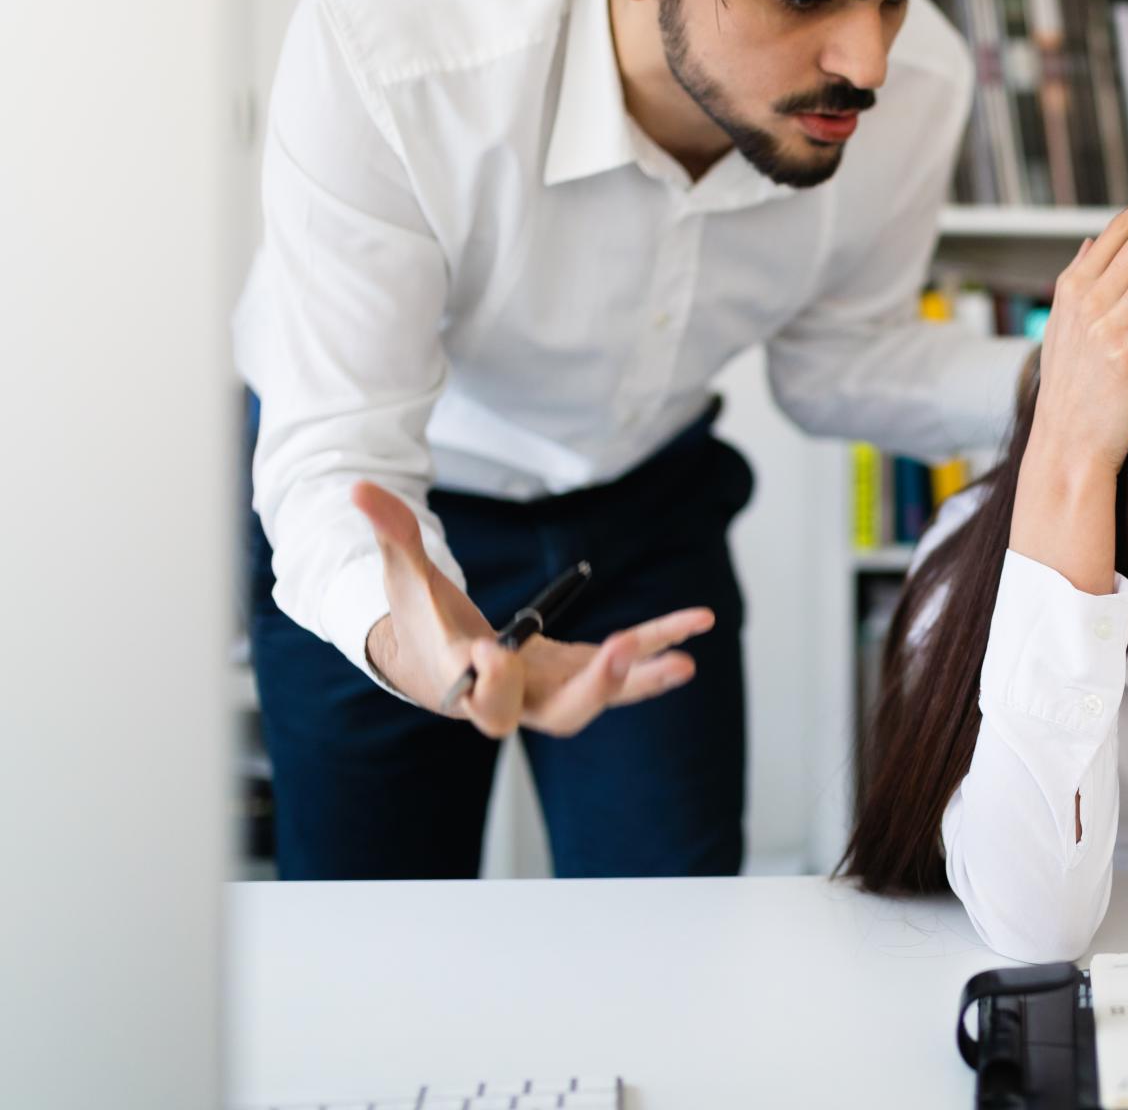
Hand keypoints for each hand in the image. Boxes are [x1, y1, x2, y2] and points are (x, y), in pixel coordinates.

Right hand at [353, 482, 713, 736]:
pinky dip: (655, 649)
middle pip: (556, 713)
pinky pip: (621, 667)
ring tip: (685, 659)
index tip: (491, 649)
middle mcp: (515, 699)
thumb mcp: (403, 572)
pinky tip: (693, 629)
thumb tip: (358, 488)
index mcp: (466, 685)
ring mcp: (551, 689)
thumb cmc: (419, 616)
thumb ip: (390, 533)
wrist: (438, 654)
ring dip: (642, 678)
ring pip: (600, 696)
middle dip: (592, 686)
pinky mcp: (576, 672)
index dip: (490, 680)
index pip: (482, 696)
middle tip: (618, 652)